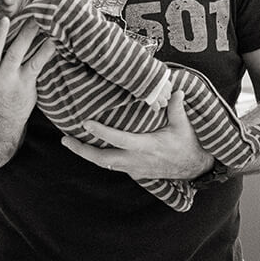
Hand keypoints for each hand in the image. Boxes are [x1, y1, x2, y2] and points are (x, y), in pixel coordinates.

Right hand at [0, 17, 56, 136]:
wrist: (2, 114)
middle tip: (10, 17)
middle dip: (1, 35)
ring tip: (37, 19)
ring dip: (27, 36)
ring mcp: (10, 77)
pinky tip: (53, 39)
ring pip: (18, 54)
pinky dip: (45, 51)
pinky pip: (36, 64)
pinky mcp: (27, 82)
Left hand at [60, 90, 214, 179]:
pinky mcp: (133, 172)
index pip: (119, 140)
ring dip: (86, 154)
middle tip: (65, 139)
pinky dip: (98, 157)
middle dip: (82, 150)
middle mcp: (136, 160)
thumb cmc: (188, 145)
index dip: (101, 133)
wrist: (194, 168)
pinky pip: (111, 165)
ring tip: (70, 142)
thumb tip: (174, 88)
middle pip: (102, 159)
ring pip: (104, 164)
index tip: (86, 123)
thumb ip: (176, 107)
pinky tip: (87, 148)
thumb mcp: (183, 125)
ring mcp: (133, 168)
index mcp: (147, 147)